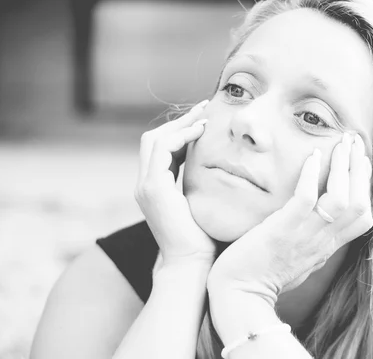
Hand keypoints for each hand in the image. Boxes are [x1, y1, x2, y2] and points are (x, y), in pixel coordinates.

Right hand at [134, 100, 216, 264]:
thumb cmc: (204, 238)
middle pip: (154, 139)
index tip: (205, 120)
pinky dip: (180, 136)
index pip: (162, 149)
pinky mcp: (153, 188)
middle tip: (204, 108)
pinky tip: (201, 131)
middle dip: (180, 122)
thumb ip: (204, 185)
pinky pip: (162, 149)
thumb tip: (226, 167)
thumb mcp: (203, 204)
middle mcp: (146, 184)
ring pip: (155, 139)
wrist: (192, 264)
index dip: (182, 131)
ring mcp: (146, 186)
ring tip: (205, 116)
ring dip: (181, 124)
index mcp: (156, 188)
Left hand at [207, 133, 372, 305]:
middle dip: (360, 169)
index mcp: (327, 247)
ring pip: (341, 198)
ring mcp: (304, 236)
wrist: (239, 295)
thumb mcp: (300, 262)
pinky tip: (312, 155)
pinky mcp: (283, 230)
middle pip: (359, 203)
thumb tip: (320, 228)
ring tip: (339, 143)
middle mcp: (322, 242)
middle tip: (355, 142)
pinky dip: (312, 175)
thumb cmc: (263, 277)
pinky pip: (306, 197)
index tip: (361, 161)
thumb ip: (313, 243)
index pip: (363, 217)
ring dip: (343, 167)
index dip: (366, 186)